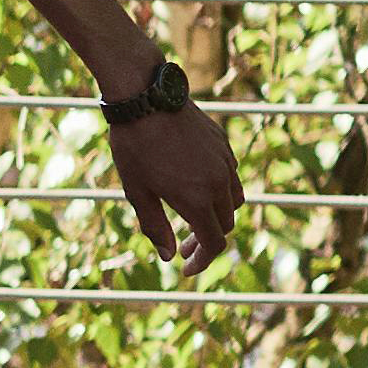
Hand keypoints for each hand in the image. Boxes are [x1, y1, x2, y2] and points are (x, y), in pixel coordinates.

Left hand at [108, 92, 242, 270]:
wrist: (146, 98)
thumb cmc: (134, 146)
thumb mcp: (137, 192)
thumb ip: (156, 227)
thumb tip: (169, 256)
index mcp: (197, 199)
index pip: (213, 244)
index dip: (202, 261)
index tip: (187, 269)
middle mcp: (218, 183)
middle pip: (226, 225)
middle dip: (207, 240)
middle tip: (183, 244)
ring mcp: (225, 162)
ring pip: (234, 200)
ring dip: (217, 215)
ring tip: (193, 216)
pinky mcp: (224, 145)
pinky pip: (230, 176)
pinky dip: (219, 190)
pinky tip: (195, 185)